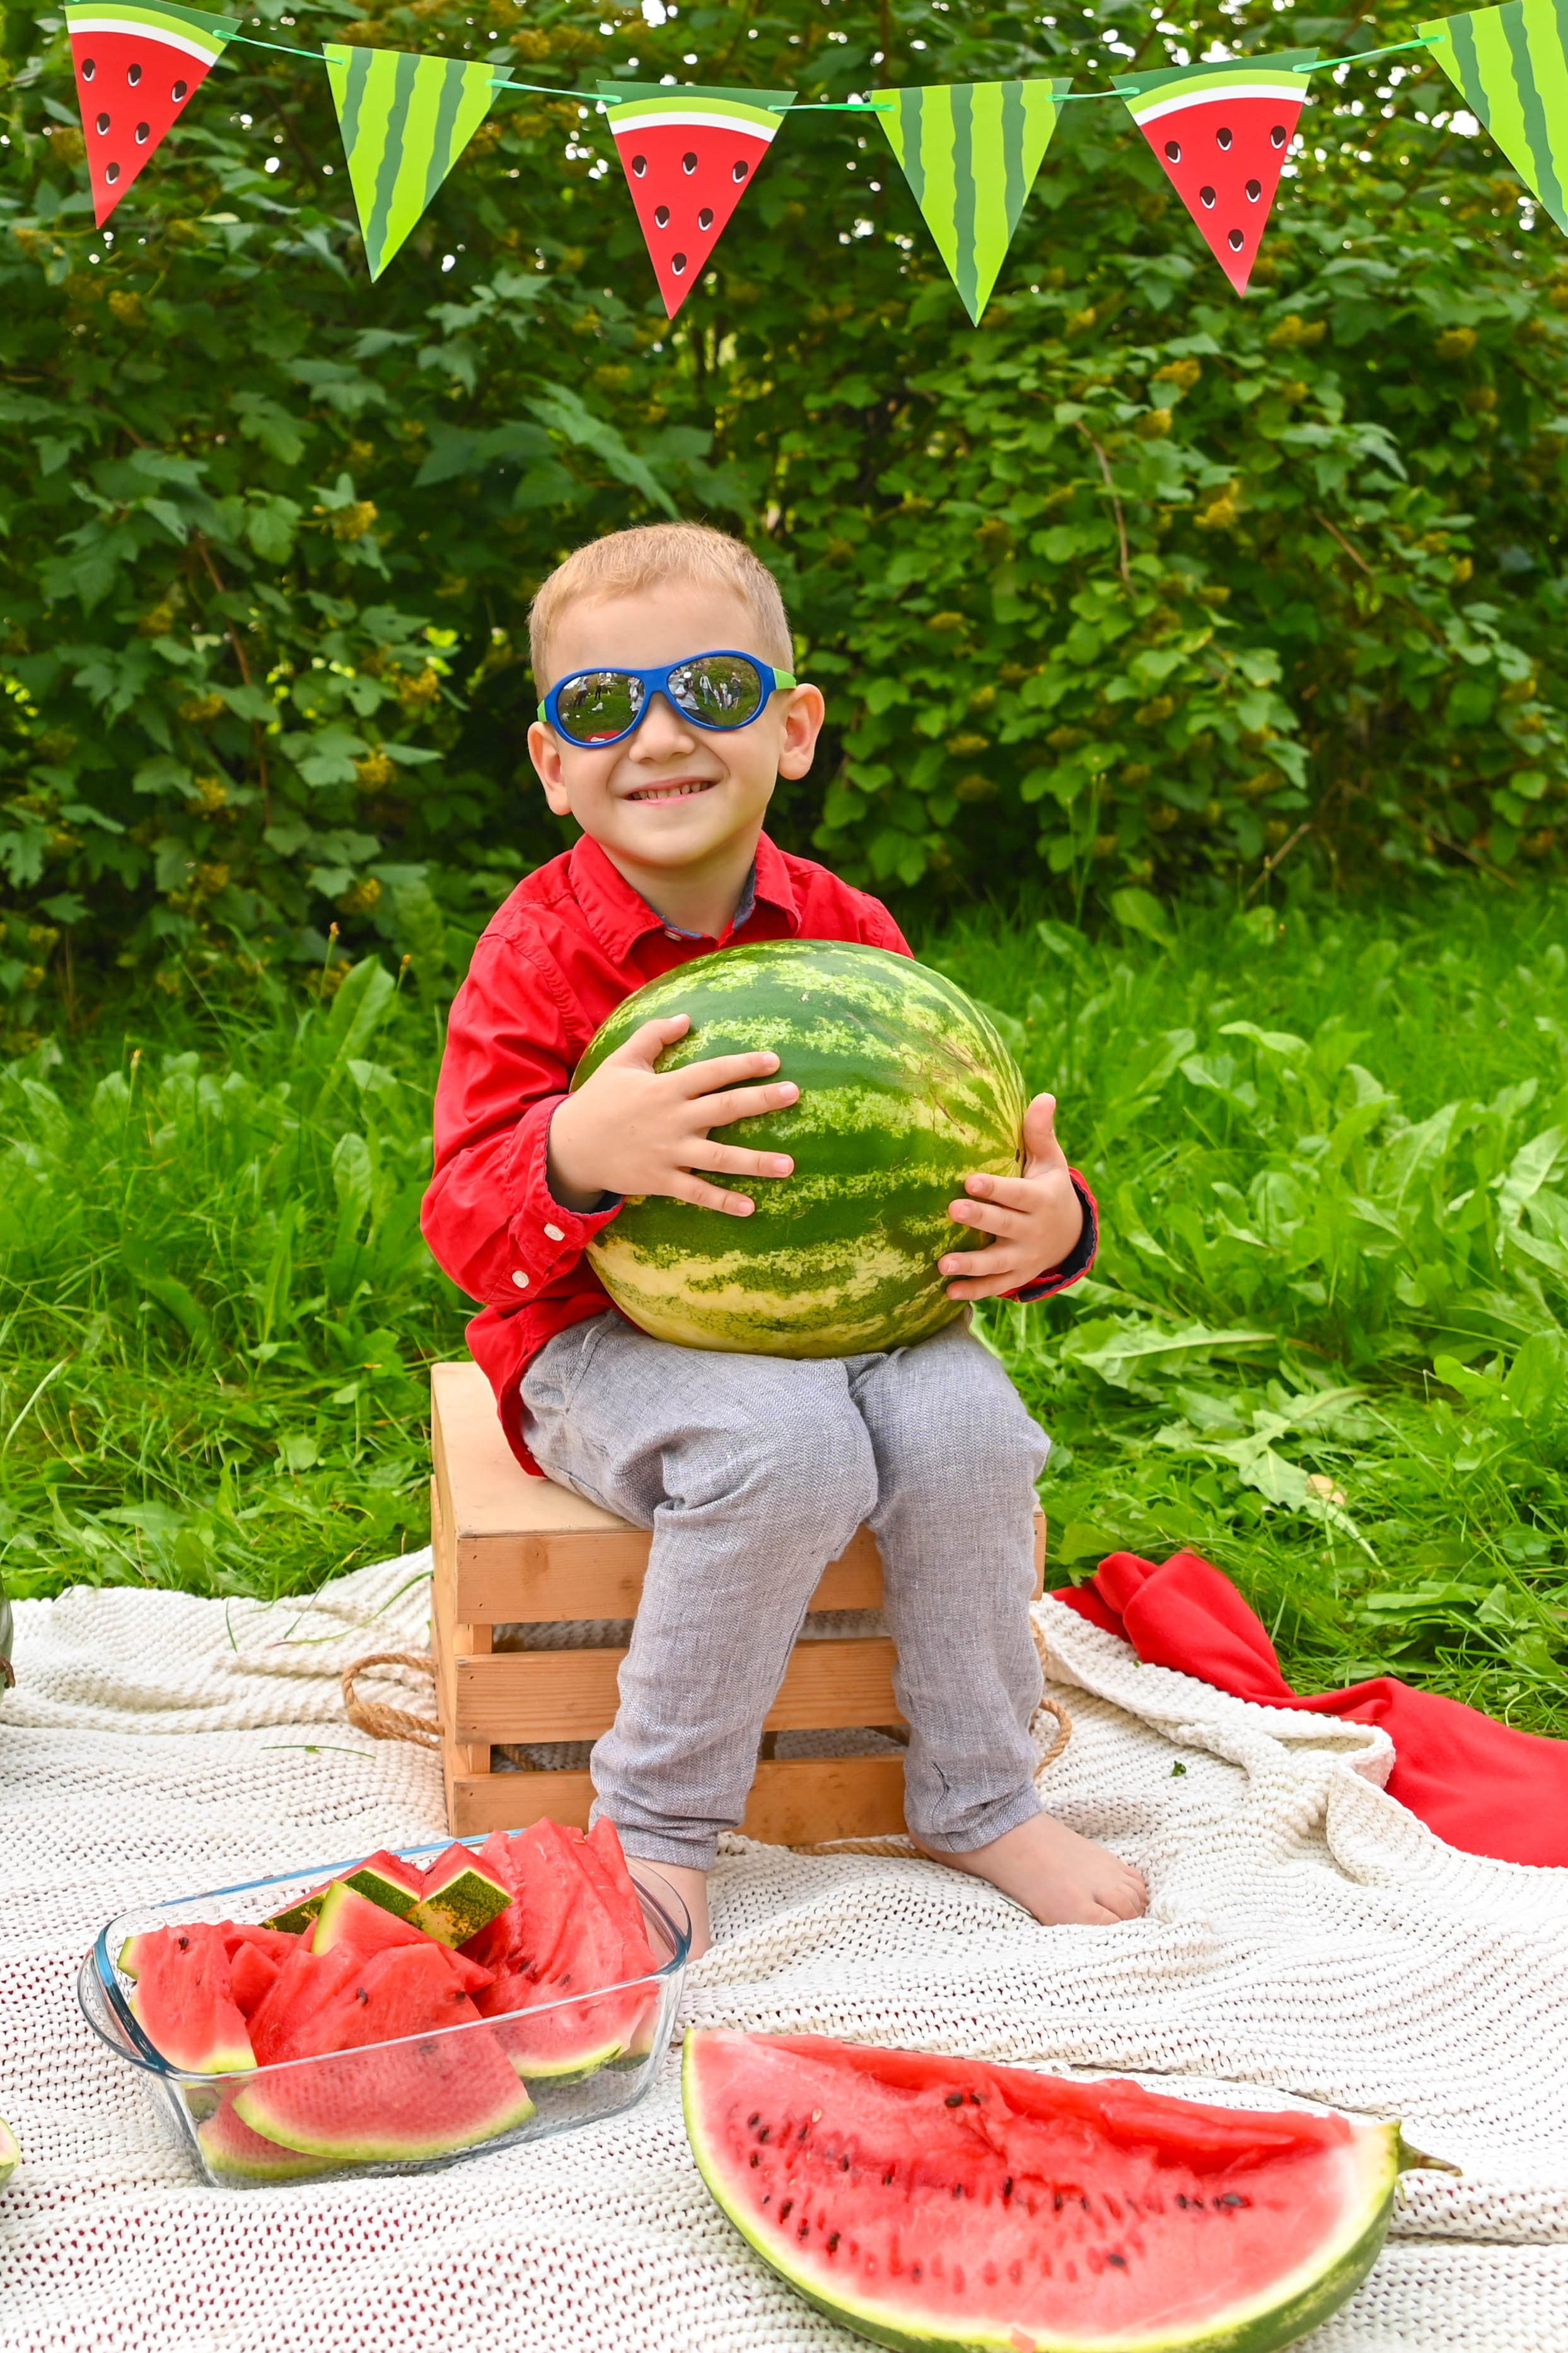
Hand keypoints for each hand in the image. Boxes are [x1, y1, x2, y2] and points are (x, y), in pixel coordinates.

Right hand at [547, 1013, 797, 1216]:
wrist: (569, 1146)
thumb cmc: (599, 1100)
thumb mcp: (622, 1061)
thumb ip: (654, 1035)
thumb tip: (687, 1017)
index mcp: (666, 1087)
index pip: (712, 1072)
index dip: (744, 1065)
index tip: (774, 1061)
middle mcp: (673, 1119)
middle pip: (725, 1108)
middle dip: (762, 1101)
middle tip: (794, 1094)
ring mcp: (669, 1152)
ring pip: (719, 1157)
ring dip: (755, 1162)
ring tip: (789, 1165)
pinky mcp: (661, 1180)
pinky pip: (697, 1192)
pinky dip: (722, 1201)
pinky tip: (750, 1207)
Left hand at [939, 1093, 1083, 1300]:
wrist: (1071, 1236)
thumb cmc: (1049, 1188)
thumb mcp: (1050, 1163)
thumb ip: (1040, 1134)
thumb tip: (1044, 1096)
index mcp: (1041, 1199)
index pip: (1018, 1194)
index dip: (996, 1188)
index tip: (970, 1180)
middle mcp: (1033, 1231)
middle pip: (1005, 1225)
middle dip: (980, 1219)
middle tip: (952, 1210)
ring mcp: (1025, 1257)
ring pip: (997, 1262)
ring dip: (971, 1264)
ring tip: (942, 1263)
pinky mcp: (1017, 1276)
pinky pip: (996, 1287)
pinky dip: (975, 1292)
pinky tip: (948, 1293)